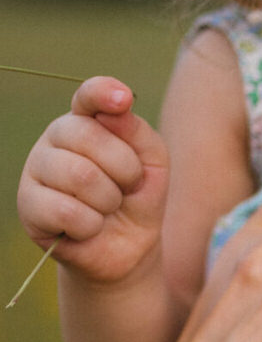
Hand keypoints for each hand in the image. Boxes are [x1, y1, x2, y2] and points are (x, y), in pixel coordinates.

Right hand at [17, 77, 169, 283]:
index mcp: (86, 120)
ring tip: (106, 208)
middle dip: (124, 169)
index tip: (123, 99)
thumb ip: (138, 133)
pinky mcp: (28, 205)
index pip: (88, 96)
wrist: (127, 248)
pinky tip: (88, 227)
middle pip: (87, 136)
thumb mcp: (152, 163)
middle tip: (127, 187)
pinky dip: (90, 225)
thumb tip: (115, 111)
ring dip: (108, 200)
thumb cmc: (137, 197)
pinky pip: (66, 211)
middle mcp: (56, 138)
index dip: (102, 93)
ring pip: (79, 175)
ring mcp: (36, 168)